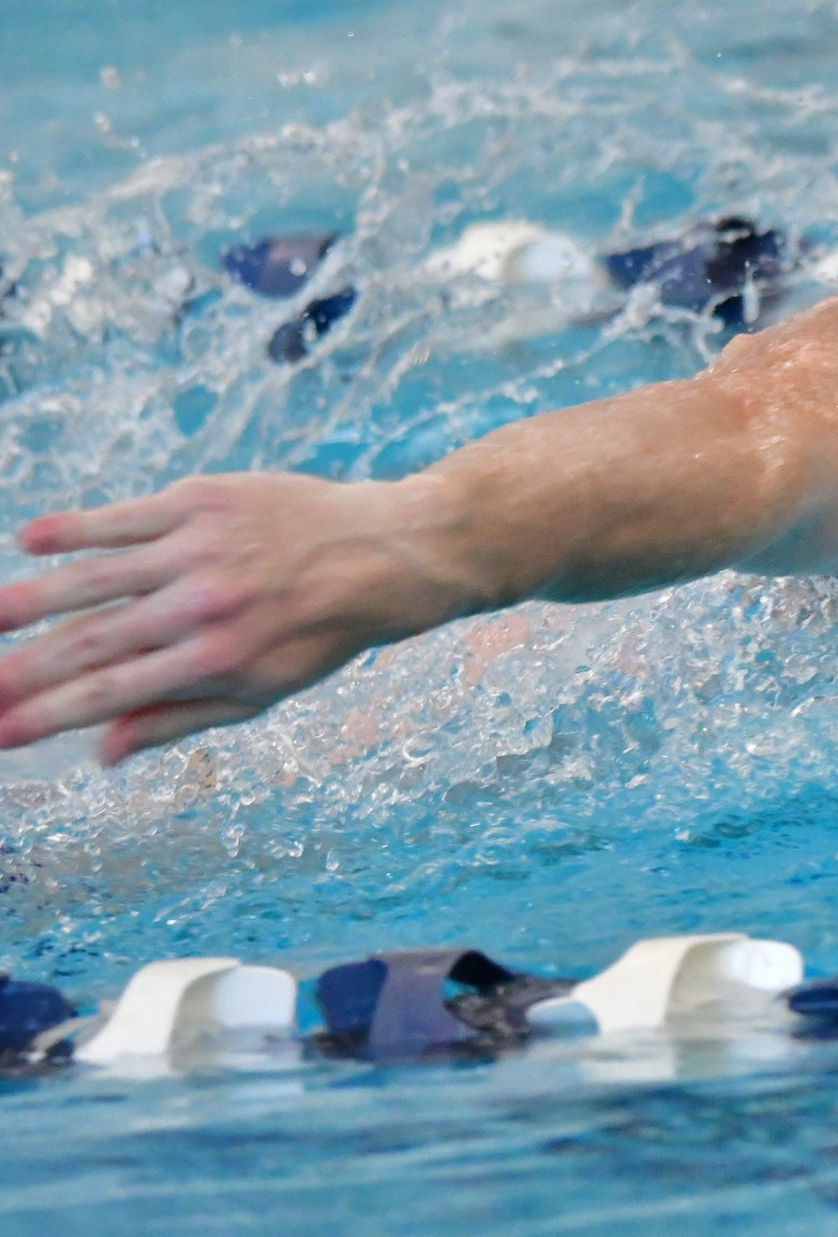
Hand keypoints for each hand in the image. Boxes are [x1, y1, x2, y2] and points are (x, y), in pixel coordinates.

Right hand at [0, 473, 470, 763]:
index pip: (108, 694)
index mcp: (216, 661)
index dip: (45, 714)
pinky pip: (125, 516)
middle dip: (23, 668)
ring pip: (94, 576)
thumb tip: (102, 753)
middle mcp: (203, 606)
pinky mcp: (204, 500)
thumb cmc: (319, 631)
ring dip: (30, 599)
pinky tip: (31, 540)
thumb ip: (179, 718)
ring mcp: (201, 549)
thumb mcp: (263, 691)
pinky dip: (75, 528)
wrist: (385, 552)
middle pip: (90, 641)